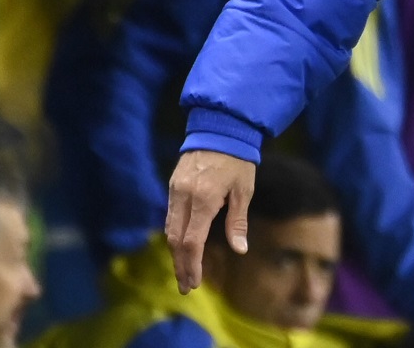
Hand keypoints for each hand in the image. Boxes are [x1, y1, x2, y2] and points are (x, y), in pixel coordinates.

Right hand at [165, 150, 254, 293]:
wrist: (220, 128)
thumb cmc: (238, 160)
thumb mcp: (244, 190)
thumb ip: (237, 221)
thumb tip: (239, 249)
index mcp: (204, 199)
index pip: (191, 242)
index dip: (191, 265)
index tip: (194, 282)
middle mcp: (184, 197)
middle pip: (175, 240)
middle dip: (180, 265)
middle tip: (187, 286)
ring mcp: (175, 191)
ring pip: (169, 230)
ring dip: (175, 253)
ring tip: (184, 272)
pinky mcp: (172, 185)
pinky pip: (170, 216)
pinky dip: (174, 235)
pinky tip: (182, 247)